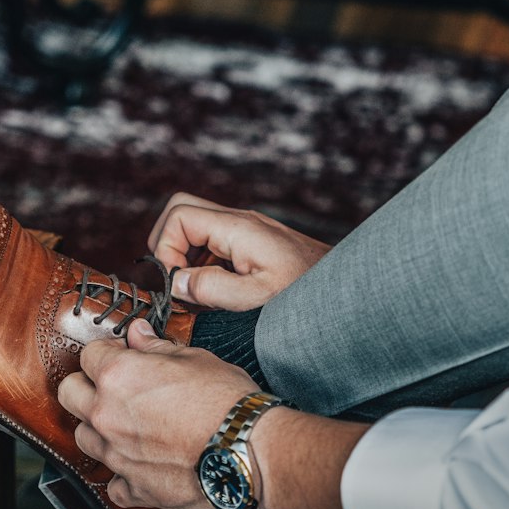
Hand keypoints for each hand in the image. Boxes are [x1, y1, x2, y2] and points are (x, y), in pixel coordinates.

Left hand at [56, 320, 256, 508]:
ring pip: (82, 438)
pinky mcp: (133, 488)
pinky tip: (141, 466)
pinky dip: (123, 476)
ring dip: (98, 429)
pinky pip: (113, 484)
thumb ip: (156, 348)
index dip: (108, 353)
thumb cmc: (226, 400)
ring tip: (127, 426)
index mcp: (117, 375)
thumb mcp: (194, 358)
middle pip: (69, 394)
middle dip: (86, 386)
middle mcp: (107, 415)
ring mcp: (116, 455)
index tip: (124, 357)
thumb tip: (137, 334)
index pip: (88, 354)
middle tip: (113, 387)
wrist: (247, 448)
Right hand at [148, 193, 329, 310]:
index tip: (177, 281)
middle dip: (168, 245)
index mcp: (238, 228)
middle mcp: (239, 222)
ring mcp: (245, 230)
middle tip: (179, 281)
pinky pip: (211, 242)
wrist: (342, 289)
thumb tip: (177, 282)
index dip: (166, 248)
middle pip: (181, 210)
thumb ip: (213, 289)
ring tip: (198, 292)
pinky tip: (216, 292)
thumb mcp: (257, 298)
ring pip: (194, 226)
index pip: (179, 216)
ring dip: (184, 257)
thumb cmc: (307, 294)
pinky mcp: (250, 243)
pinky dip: (202, 264)